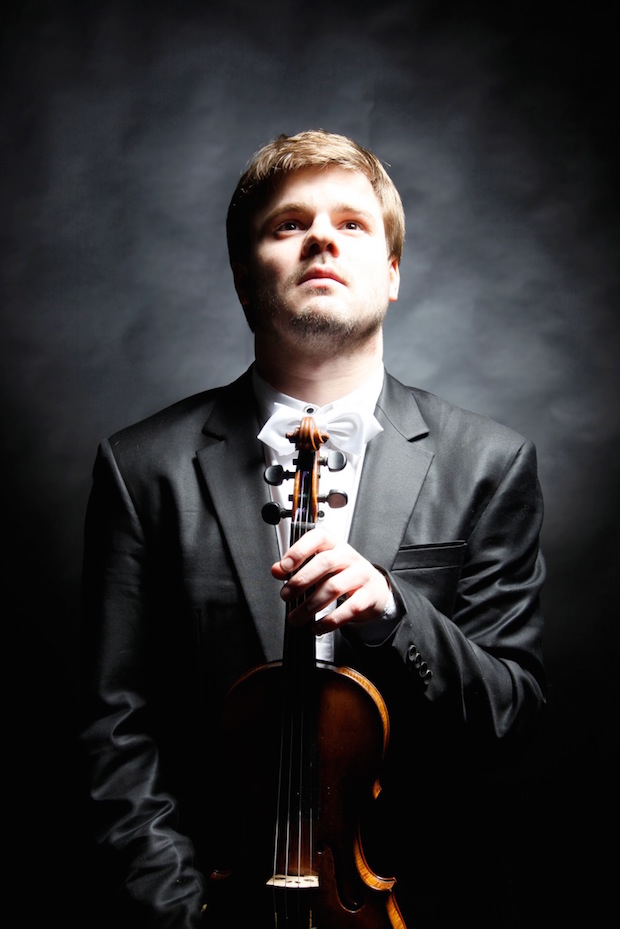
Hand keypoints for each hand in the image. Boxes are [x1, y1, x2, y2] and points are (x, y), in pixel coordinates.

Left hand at [271, 527, 390, 632]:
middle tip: (286, 595)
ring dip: (310, 606)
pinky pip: (349, 608)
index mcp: (334, 544)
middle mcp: (348, 556)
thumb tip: (276, 570)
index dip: (299, 550)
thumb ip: (296, 566)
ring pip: (334, 587)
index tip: (284, 567)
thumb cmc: (342, 574)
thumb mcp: (319, 566)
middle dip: (301, 580)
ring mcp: (361, 575)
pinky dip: (330, 620)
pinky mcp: (368, 596)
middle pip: (325, 562)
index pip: (318, 538)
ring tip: (296, 617)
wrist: (373, 589)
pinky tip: (317, 626)